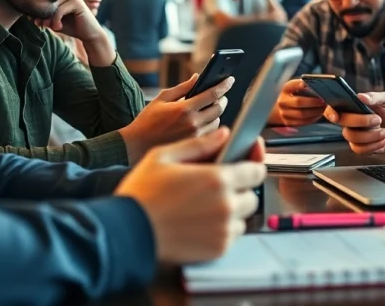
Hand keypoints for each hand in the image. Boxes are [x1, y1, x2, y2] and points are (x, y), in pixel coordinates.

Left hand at [36, 0, 106, 42]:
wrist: (87, 33)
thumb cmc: (68, 24)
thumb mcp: (51, 19)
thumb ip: (41, 15)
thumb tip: (26, 13)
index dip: (34, 6)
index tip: (32, 19)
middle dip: (38, 13)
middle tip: (38, 24)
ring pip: (51, 5)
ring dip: (46, 18)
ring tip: (46, 27)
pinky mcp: (77, 3)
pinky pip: (60, 10)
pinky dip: (55, 21)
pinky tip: (57, 28)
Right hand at [115, 127, 267, 264]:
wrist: (127, 231)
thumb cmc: (142, 192)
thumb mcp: (164, 156)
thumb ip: (199, 145)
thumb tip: (224, 134)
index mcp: (218, 178)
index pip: (257, 171)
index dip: (252, 165)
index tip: (247, 163)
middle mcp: (226, 205)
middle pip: (251, 196)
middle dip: (238, 190)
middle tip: (216, 188)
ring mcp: (223, 230)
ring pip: (243, 217)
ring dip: (232, 211)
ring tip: (205, 207)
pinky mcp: (218, 249)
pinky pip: (232, 236)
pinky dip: (223, 229)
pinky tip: (200, 223)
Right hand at [119, 74, 233, 163]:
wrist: (136, 146)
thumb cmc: (147, 121)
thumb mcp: (161, 99)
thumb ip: (182, 87)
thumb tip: (198, 77)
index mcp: (184, 108)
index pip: (212, 93)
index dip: (224, 85)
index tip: (230, 79)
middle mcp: (193, 123)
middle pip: (219, 108)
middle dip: (221, 99)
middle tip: (220, 95)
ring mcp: (195, 137)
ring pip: (217, 122)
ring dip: (216, 114)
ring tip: (210, 109)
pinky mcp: (195, 148)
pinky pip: (211, 135)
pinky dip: (211, 127)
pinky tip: (205, 123)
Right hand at [268, 79, 326, 126]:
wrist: (286, 107)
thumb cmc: (297, 95)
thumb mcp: (300, 88)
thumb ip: (309, 87)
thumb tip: (322, 92)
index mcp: (286, 89)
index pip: (293, 85)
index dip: (300, 84)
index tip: (308, 84)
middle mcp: (283, 101)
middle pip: (298, 102)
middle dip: (313, 102)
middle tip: (323, 101)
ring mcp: (284, 113)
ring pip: (302, 114)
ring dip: (315, 112)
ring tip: (323, 108)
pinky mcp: (288, 122)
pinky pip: (303, 122)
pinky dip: (313, 118)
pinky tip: (318, 114)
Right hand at [323, 91, 384, 154]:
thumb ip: (373, 97)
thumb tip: (360, 96)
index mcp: (351, 108)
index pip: (333, 110)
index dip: (330, 113)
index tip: (336, 116)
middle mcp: (350, 122)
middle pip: (343, 123)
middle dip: (360, 121)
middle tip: (378, 119)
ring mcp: (355, 136)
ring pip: (352, 138)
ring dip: (371, 135)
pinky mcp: (362, 148)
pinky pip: (360, 150)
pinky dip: (374, 145)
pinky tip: (383, 140)